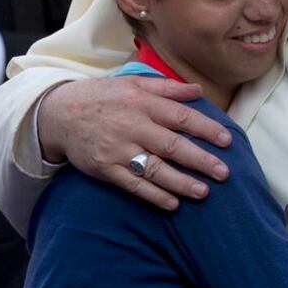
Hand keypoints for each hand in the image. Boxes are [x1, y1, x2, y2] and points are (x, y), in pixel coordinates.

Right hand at [38, 76, 231, 209]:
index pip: (182, 117)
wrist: (60, 113)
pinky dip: (153, 195)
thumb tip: (199, 90)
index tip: (227, 141)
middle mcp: (133, 127)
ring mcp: (118, 150)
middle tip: (224, 173)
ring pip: (155, 169)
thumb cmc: (106, 97)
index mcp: (144, 104)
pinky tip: (173, 203)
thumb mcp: (135, 83)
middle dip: (200, 160)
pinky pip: (133, 185)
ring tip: (204, 192)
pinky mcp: (105, 169)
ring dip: (181, 182)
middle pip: (172, 146)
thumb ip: (168, 88)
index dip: (206, 129)